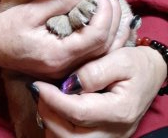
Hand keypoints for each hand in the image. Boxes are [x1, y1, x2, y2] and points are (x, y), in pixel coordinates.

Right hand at [0, 0, 123, 78]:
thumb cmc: (5, 29)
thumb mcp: (30, 11)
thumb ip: (60, 1)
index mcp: (57, 55)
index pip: (96, 36)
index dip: (105, 12)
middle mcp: (66, 68)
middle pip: (105, 45)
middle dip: (113, 16)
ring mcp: (66, 70)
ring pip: (103, 52)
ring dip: (111, 26)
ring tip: (111, 2)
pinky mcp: (64, 66)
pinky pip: (93, 52)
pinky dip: (103, 34)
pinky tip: (105, 18)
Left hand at [35, 46, 166, 136]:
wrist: (150, 74)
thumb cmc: (136, 64)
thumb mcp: (120, 59)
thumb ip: (94, 72)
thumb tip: (68, 84)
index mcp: (120, 111)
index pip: (78, 113)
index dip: (53, 99)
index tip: (38, 84)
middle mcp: (114, 132)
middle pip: (70, 136)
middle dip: (48, 113)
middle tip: (39, 91)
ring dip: (51, 122)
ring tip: (45, 98)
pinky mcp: (102, 137)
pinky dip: (58, 127)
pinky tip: (55, 107)